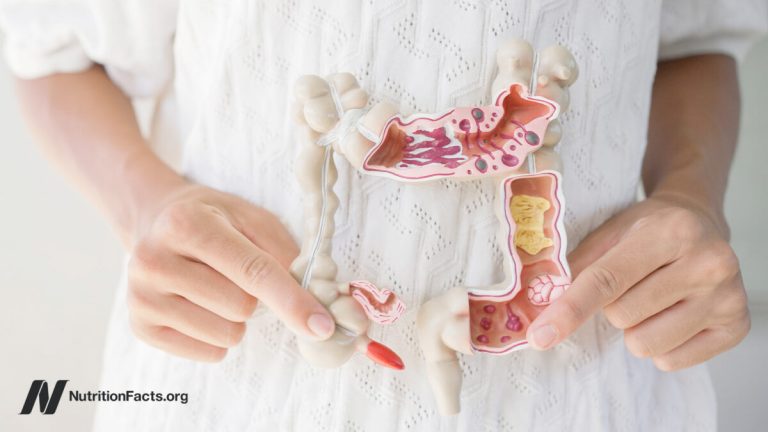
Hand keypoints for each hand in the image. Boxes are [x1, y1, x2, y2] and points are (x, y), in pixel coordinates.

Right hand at [127, 183, 334, 361]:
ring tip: (215, 289)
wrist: (155, 221)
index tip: (321, 326)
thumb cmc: (213, 220)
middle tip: (234, 274)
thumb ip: (284, 251)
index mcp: (188, 224)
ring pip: (226, 334)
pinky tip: (200, 307)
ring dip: (236, 319)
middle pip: (241, 307)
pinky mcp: (139, 326)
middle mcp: (155, 260)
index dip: (292, 300)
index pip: (252, 271)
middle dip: (254, 297)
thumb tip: (313, 298)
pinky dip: (217, 337)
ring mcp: (141, 296)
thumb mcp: (251, 217)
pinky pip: (207, 353)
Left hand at [526, 194, 749, 370]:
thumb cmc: (647, 230)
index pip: (607, 280)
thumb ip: (575, 265)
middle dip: (612, 306)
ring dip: (635, 329)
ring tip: (650, 300)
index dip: (569, 310)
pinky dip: (660, 345)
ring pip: (646, 344)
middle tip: (630, 284)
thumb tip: (540, 304)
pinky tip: (671, 314)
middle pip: (622, 316)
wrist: (701, 223)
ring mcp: (727, 297)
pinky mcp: (736, 326)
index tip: (540, 336)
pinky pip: (671, 361)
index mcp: (670, 232)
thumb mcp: (609, 232)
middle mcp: (708, 263)